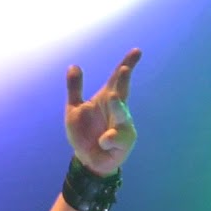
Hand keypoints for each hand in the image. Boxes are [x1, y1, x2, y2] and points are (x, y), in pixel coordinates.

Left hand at [65, 48, 141, 175]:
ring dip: (118, 107)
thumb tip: (73, 65)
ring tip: (113, 97)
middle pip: (122, 92)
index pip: (116, 79)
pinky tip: (102, 140)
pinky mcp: (123, 142)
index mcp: (106, 100)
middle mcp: (118, 110)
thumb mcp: (74, 109)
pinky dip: (108, 138)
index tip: (136, 51)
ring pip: (122, 115)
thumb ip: (74, 88)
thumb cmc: (84, 133)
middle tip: (124, 69)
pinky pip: (115, 138)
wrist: (87, 159)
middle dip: (123, 81)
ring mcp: (123, 125)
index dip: (127, 64)